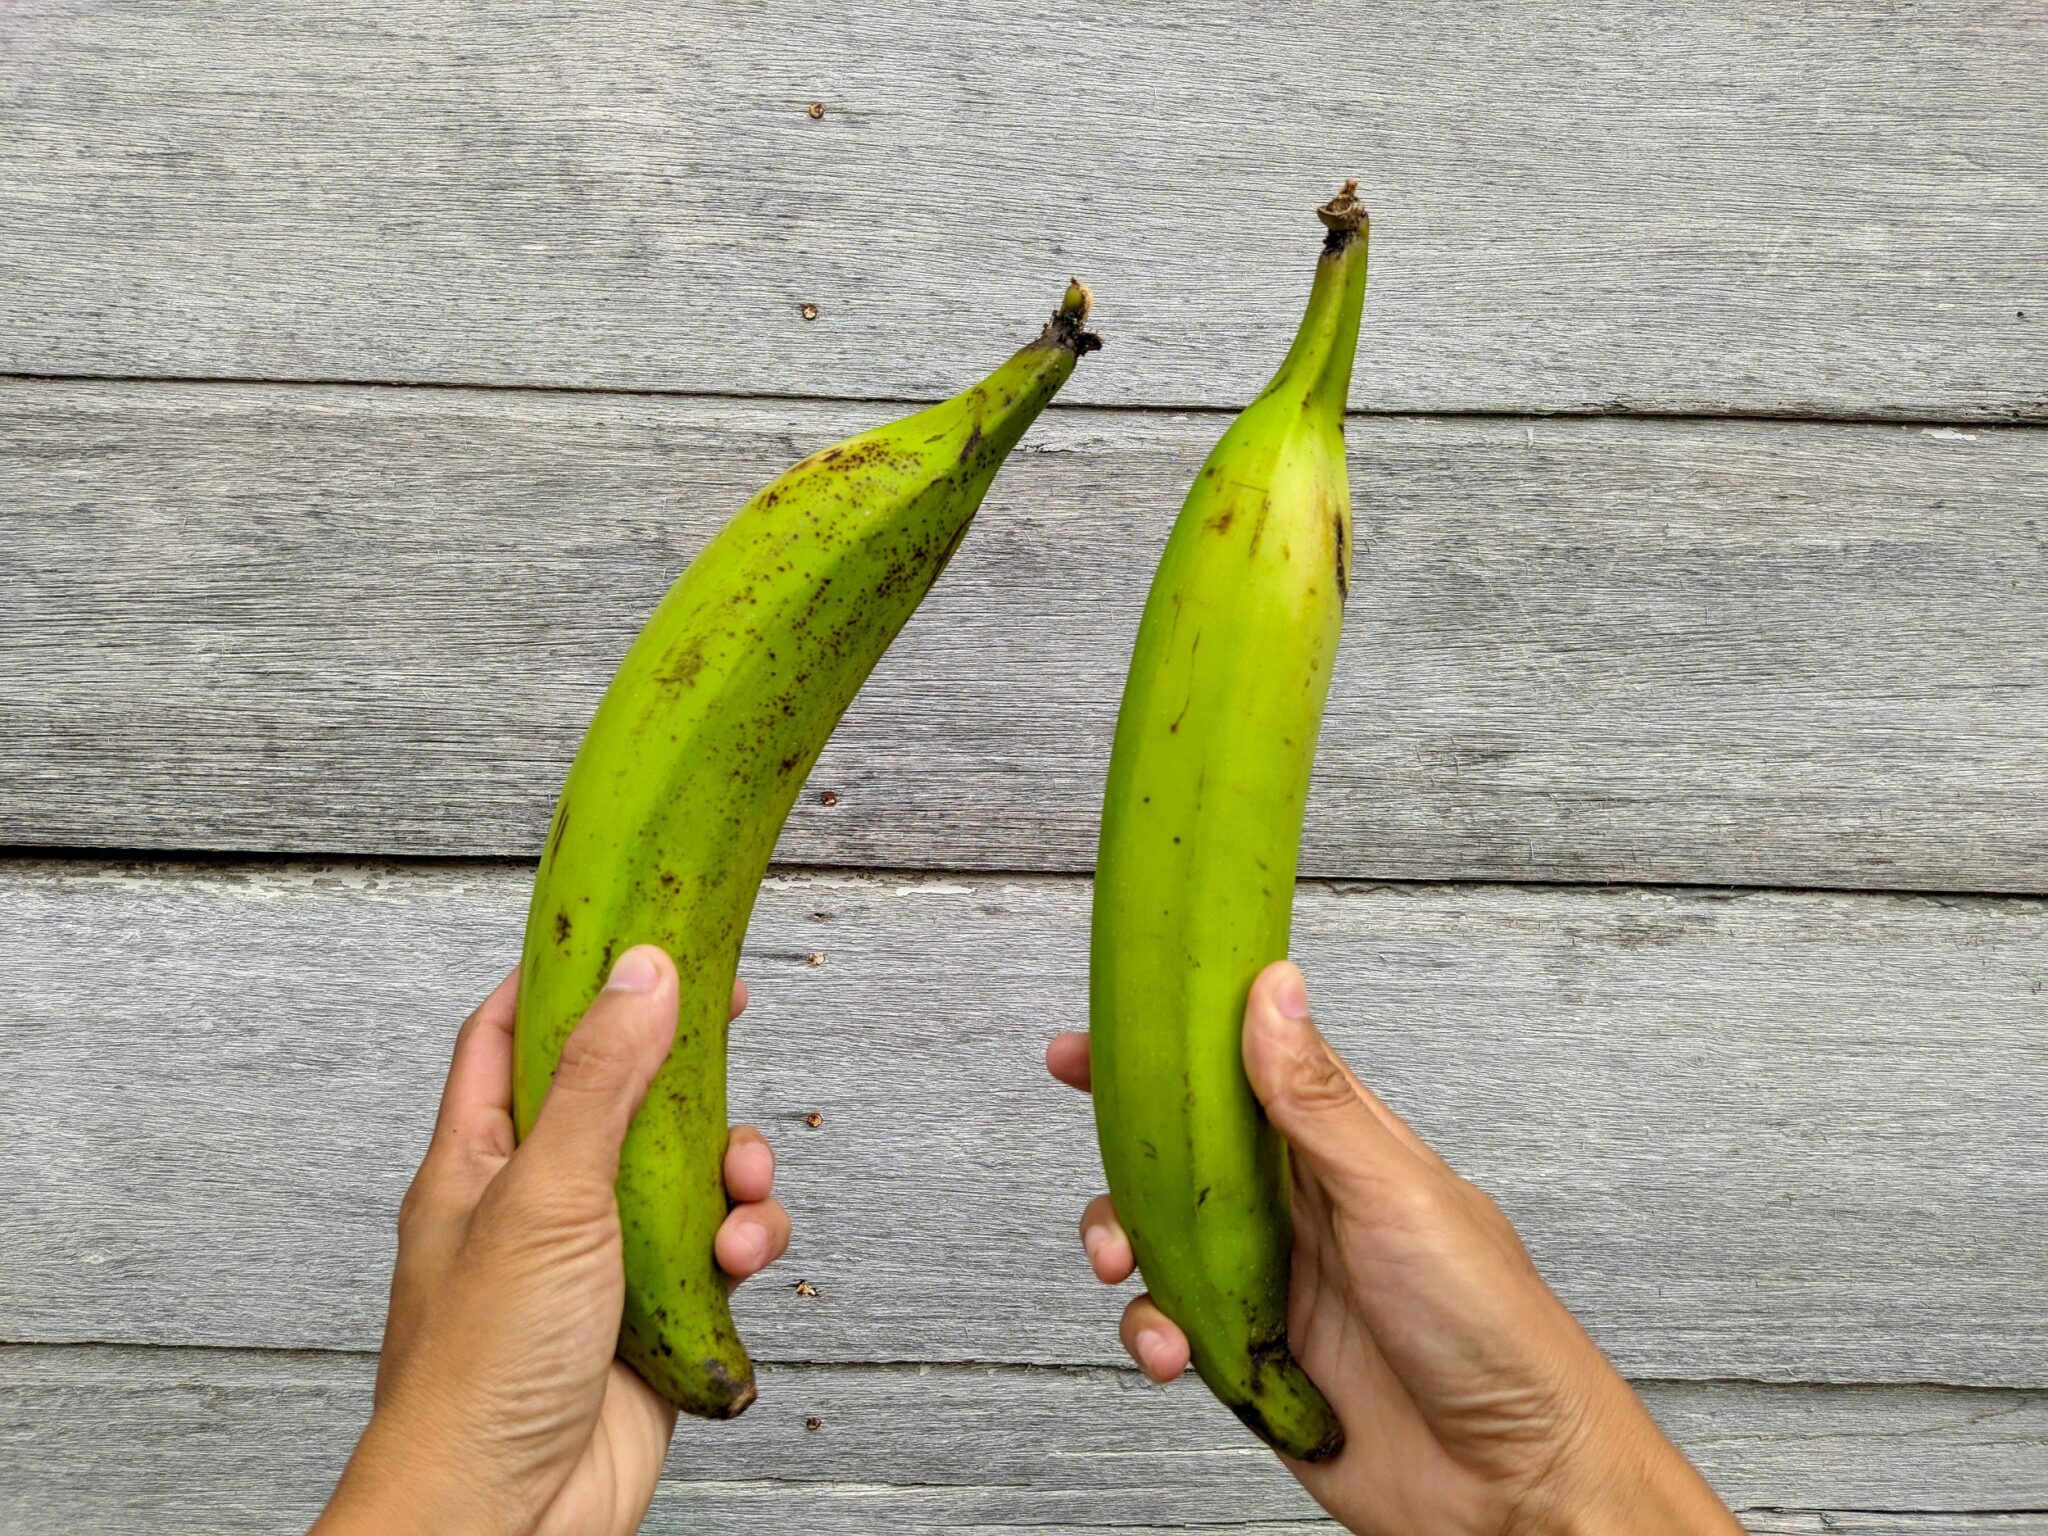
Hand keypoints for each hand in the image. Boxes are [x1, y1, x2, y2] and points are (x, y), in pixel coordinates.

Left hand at [314, 947, 789, 1535]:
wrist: (505, 1520)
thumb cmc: (476, 1376)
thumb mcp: (547, 1197)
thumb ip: (598, 1079)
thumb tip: (641, 972)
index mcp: (480, 1158)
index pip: (509, 1033)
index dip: (567, 976)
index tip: (633, 932)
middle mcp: (538, 1201)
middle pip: (621, 1093)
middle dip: (684, 1072)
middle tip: (728, 1023)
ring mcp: (597, 1260)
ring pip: (685, 1173)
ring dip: (730, 1172)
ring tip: (740, 1196)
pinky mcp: (650, 1317)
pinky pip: (715, 1252)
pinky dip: (742, 1245)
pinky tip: (739, 1262)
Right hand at [1048, 961, 1742, 1535]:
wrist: (1509, 1485)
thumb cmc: (1492, 1330)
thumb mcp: (1396, 1193)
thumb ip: (1318, 1100)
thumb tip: (1273, 989)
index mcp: (1340, 1148)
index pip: (1244, 1068)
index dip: (1175, 1045)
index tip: (1106, 1034)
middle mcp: (1301, 1208)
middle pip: (1184, 1154)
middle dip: (1126, 1150)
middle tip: (1094, 1146)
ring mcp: (1275, 1283)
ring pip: (1163, 1240)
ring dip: (1128, 1245)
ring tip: (1127, 1266)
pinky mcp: (1255, 1358)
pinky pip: (1172, 1327)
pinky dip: (1153, 1333)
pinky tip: (1173, 1349)